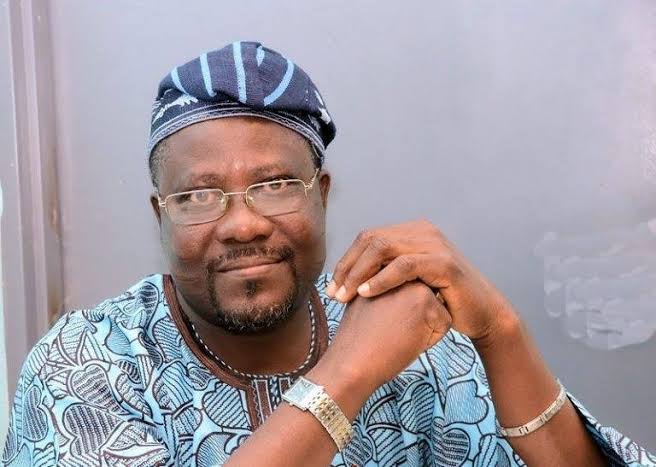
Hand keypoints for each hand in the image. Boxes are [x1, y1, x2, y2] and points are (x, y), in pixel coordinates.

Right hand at [325, 281, 450, 390]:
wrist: (352, 360)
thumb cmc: (357, 337)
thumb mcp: (364, 300)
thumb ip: (383, 289)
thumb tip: (403, 293)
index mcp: (388, 271)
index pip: (413, 295)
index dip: (401, 315)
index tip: (381, 324)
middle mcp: (403, 273)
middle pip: (427, 302)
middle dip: (414, 320)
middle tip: (388, 330)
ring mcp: (416, 286)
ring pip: (437, 312)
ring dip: (422, 329)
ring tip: (395, 333)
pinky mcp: (427, 303)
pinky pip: (443, 325)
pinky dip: (429, 340)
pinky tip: (405, 340)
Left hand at [327, 219, 514, 341]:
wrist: (482, 314)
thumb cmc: (442, 301)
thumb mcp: (410, 282)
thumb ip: (386, 271)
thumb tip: (350, 275)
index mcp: (412, 232)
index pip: (368, 237)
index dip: (346, 261)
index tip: (331, 287)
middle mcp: (423, 231)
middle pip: (371, 239)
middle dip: (348, 267)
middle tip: (333, 294)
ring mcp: (435, 244)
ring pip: (383, 248)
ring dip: (359, 273)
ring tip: (345, 296)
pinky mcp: (444, 263)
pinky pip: (404, 266)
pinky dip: (381, 279)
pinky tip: (366, 294)